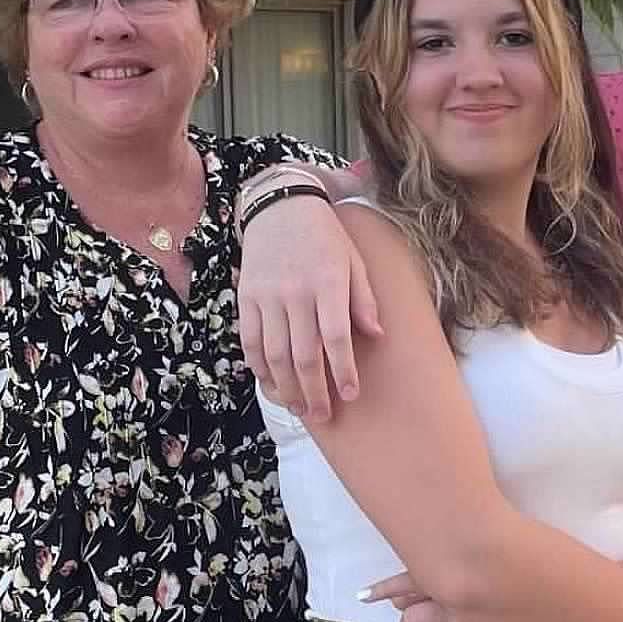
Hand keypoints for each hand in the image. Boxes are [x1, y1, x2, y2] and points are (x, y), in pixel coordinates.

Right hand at [236, 186, 381, 418]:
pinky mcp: (246, 298)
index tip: (350, 394)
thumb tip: (376, 334)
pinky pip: (249, 341)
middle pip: (304, 354)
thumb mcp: (353, 259)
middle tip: (324, 414)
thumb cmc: (325, 236)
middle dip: (314, 390)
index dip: (343, 370)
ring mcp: (267, 296)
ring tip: (300, 407)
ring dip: (287, 387)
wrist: (281, 207)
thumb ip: (363, 298)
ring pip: (275, 354)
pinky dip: (259, 367)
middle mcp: (296, 292)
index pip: (337, 337)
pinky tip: (271, 382)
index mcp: (328, 282)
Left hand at [367, 573, 551, 621]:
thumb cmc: (529, 583)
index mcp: (461, 576)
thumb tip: (432, 572)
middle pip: (411, 621)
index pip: (413, 578)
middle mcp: (459, 602)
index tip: (366, 595)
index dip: (386, 588)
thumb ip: (464, 570)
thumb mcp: (495, 569)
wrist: (565, 610)